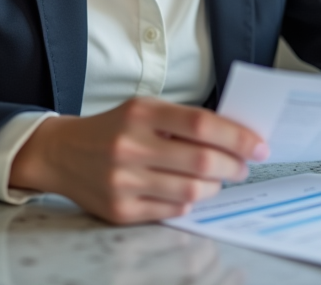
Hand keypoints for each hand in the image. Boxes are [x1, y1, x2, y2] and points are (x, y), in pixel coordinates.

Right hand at [10, 96, 268, 224]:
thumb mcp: (145, 109)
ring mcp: (123, 181)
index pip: (202, 125)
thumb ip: (184, 121)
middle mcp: (130, 146)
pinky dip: (188, 202)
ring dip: (214, 187)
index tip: (259, 146)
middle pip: (202, 162)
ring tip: (216, 180)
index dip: (237, 137)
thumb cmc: (114, 128)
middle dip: (234, 166)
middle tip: (243, 167)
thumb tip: (236, 137)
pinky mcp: (119, 209)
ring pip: (191, 191)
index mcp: (141, 114)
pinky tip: (187, 192)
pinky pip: (171, 211)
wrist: (61, 153)